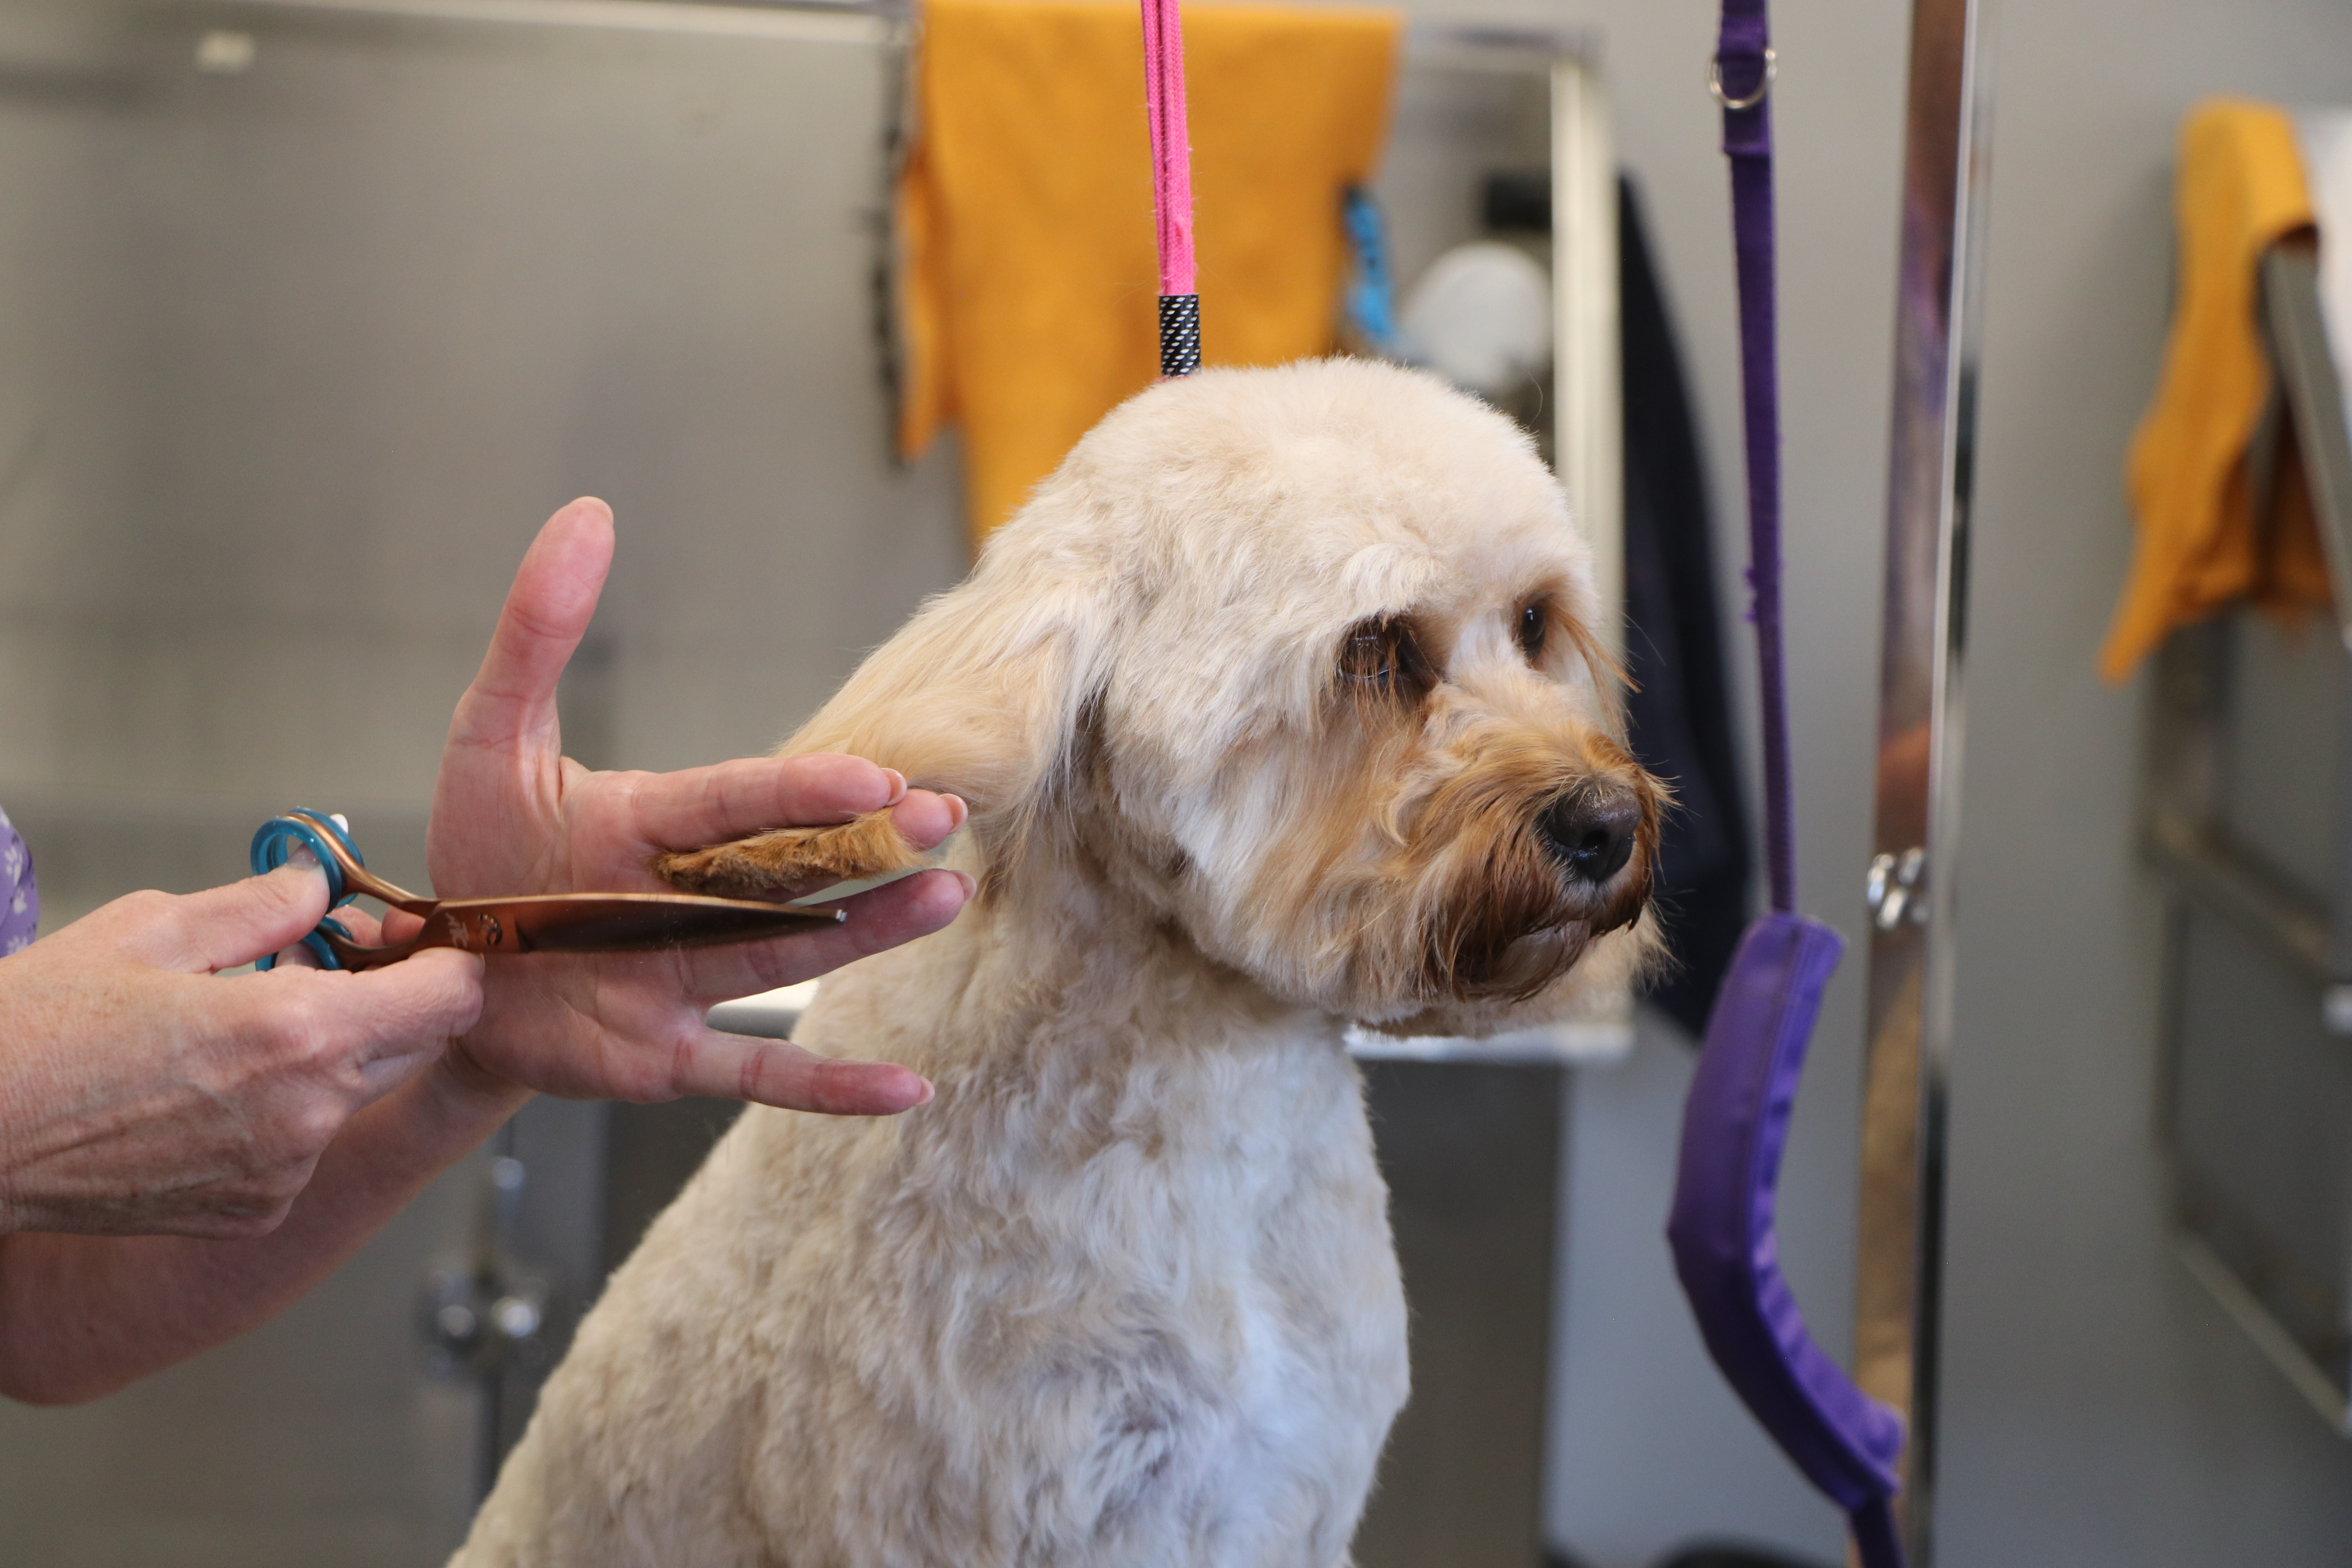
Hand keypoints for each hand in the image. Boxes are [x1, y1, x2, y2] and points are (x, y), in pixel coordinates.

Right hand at [0, 862, 481, 1236]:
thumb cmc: (36, 1031)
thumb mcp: (152, 930)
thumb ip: (264, 905)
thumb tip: (320, 882)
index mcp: (296, 1035)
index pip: (451, 997)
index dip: (443, 959)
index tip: (406, 937)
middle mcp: (307, 1113)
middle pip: (418, 1044)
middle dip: (390, 999)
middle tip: (320, 963)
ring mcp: (283, 1172)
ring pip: (358, 1093)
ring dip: (331, 1054)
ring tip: (243, 1022)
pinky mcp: (254, 1212)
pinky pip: (307, 1146)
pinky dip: (286, 1110)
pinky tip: (213, 1085)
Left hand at [418, 498, 969, 1115]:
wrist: (437, 981)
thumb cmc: (481, 855)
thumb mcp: (491, 738)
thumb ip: (538, 632)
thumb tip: (588, 512)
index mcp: (654, 825)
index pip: (737, 802)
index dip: (801, 790)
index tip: (873, 777)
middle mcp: (687, 902)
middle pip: (790, 872)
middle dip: (868, 849)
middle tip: (946, 819)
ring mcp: (684, 982)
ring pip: (790, 956)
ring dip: (871, 935)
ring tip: (947, 901)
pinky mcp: (666, 1058)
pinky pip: (756, 1072)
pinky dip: (829, 1086)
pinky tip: (906, 1091)